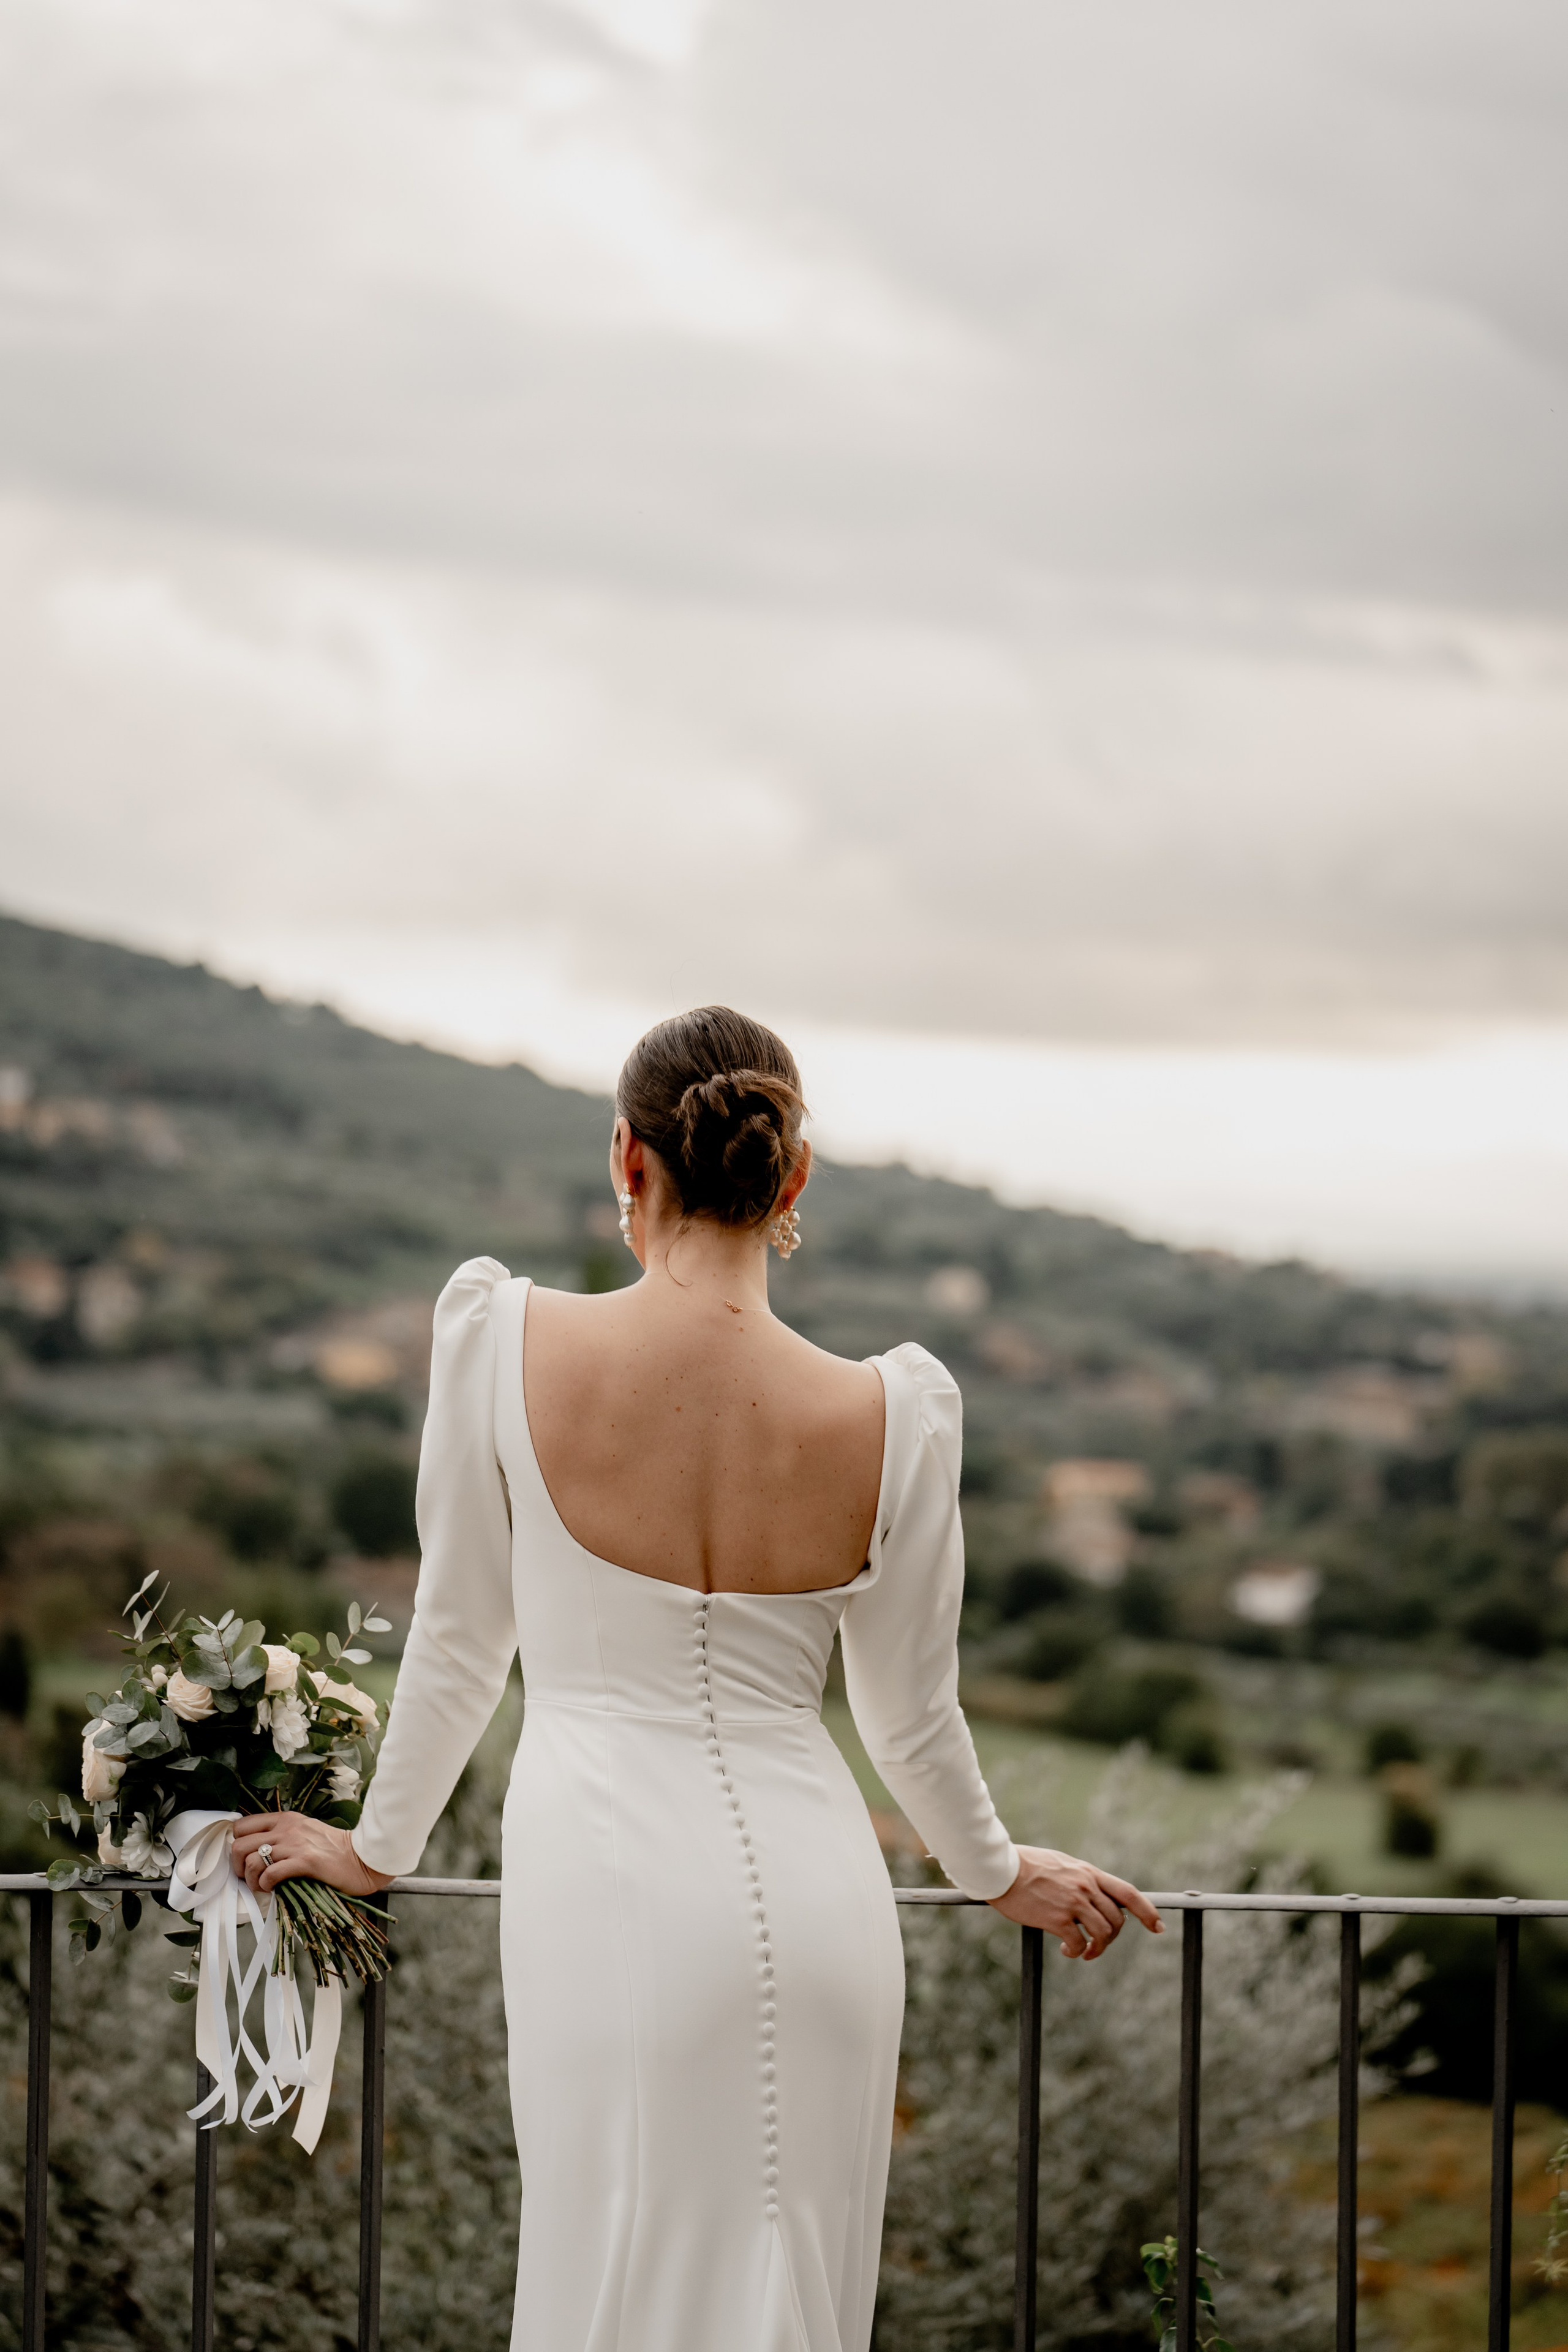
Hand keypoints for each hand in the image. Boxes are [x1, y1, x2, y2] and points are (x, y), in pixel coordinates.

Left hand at [230, 1810, 393, 1899]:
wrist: (361, 1858)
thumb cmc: (333, 1850)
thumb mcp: (304, 1833)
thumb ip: (282, 1836)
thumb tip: (256, 1852)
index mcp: (284, 1819)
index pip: (241, 1826)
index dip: (236, 1845)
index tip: (244, 1860)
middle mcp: (286, 1828)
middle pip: (240, 1845)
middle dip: (238, 1866)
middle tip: (250, 1877)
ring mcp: (295, 1844)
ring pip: (252, 1861)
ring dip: (252, 1880)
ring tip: (262, 1887)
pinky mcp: (304, 1862)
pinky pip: (270, 1874)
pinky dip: (266, 1885)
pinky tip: (274, 1889)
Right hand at [988, 1844, 1163, 1959]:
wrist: (1001, 1868)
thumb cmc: (1026, 1865)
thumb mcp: (1062, 1864)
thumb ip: (1081, 1879)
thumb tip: (1093, 1896)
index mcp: (1088, 1872)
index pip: (1128, 1893)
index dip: (1148, 1912)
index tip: (1158, 1927)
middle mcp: (1086, 1887)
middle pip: (1117, 1920)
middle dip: (1112, 1937)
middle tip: (1097, 1944)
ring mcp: (1073, 1902)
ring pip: (1102, 1934)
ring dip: (1096, 1949)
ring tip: (1084, 1953)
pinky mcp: (1056, 1918)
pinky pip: (1077, 1943)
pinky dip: (1076, 1952)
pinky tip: (1066, 1951)